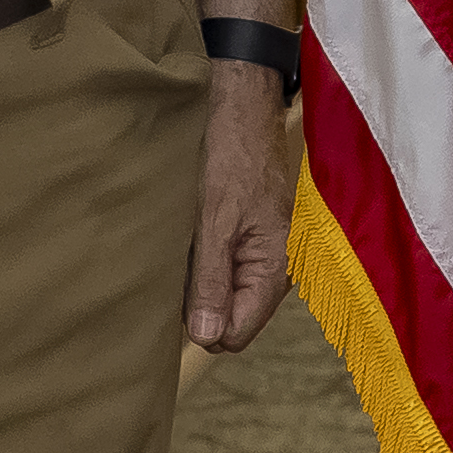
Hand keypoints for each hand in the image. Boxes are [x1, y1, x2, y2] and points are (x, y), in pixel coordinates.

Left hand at [189, 62, 298, 352]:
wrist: (246, 114)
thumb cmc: (232, 161)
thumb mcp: (215, 223)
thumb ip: (212, 282)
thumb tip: (206, 337)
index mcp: (275, 269)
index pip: (236, 334)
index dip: (202, 327)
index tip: (173, 305)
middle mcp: (278, 270)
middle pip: (234, 320)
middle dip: (202, 310)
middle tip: (173, 279)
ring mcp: (269, 256)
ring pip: (230, 298)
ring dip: (203, 288)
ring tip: (181, 259)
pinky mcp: (258, 242)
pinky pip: (231, 275)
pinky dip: (209, 269)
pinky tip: (192, 248)